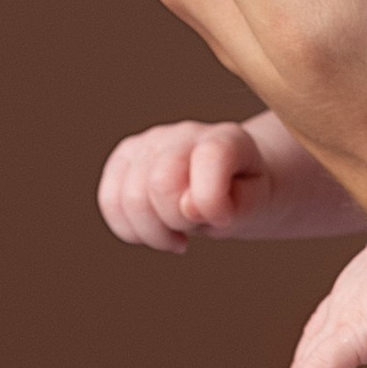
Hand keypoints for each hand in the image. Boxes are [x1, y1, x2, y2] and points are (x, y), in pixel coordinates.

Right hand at [98, 117, 269, 252]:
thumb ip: (235, 204)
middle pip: (160, 183)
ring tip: (176, 233)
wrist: (231, 183)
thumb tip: (188, 206)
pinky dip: (130, 230)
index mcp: (226, 139)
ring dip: (153, 232)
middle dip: (177, 222)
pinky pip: (109, 202)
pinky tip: (155, 230)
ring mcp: (149, 142)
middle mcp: (184, 134)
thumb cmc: (245, 194)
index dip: (210, 200)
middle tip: (195, 228)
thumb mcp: (257, 205)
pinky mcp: (124, 159)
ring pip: (128, 198)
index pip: (210, 158)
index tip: (221, 220)